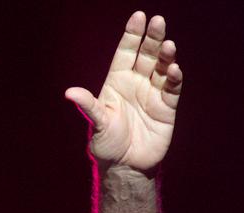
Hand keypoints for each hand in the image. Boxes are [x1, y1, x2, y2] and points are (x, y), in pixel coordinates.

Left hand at [65, 11, 182, 174]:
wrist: (125, 166)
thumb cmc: (107, 144)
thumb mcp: (97, 123)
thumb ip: (88, 106)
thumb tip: (69, 93)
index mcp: (117, 82)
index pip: (126, 53)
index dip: (132, 35)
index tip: (139, 16)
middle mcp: (136, 83)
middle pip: (146, 55)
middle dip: (152, 38)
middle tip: (158, 21)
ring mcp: (152, 94)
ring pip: (162, 68)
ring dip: (166, 56)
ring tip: (168, 45)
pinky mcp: (166, 107)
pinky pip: (172, 89)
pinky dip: (173, 78)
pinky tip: (173, 69)